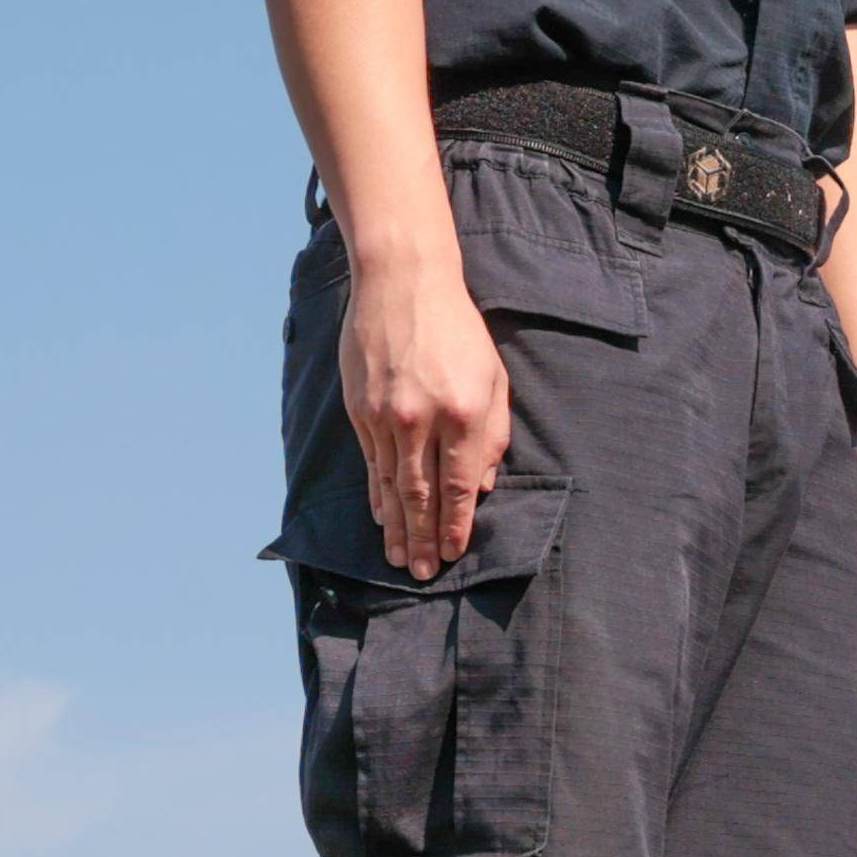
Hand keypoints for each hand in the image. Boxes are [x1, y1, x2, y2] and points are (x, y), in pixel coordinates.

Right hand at [344, 256, 511, 579]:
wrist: (403, 283)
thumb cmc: (459, 330)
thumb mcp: (495, 376)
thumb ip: (495, 433)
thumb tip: (484, 485)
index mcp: (464, 414)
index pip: (459, 487)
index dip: (456, 525)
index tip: (453, 553)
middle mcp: (422, 421)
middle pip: (422, 496)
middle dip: (423, 539)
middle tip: (422, 573)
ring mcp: (386, 417)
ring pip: (392, 486)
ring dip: (397, 528)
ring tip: (398, 559)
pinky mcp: (360, 410)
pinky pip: (371, 464)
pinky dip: (377, 494)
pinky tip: (382, 517)